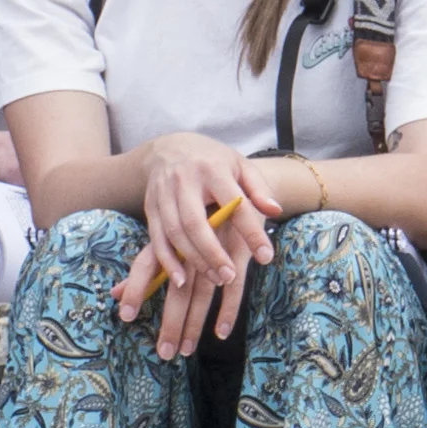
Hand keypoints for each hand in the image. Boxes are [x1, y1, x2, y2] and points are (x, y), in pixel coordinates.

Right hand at [117, 133, 275, 358]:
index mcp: (213, 170)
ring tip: (215, 279)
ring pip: (175, 233)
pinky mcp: (150, 207)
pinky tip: (180, 280)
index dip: (251, 232)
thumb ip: (258, 189)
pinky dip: (167, 261)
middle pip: (196, 223)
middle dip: (212, 253)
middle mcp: (185, 182)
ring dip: (193, 260)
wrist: (169, 148)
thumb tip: (276, 211)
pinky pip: (156, 238)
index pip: (235, 204)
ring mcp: (164, 195)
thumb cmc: (213, 161)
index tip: (266, 256)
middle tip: (230, 277)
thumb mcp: (240, 166)